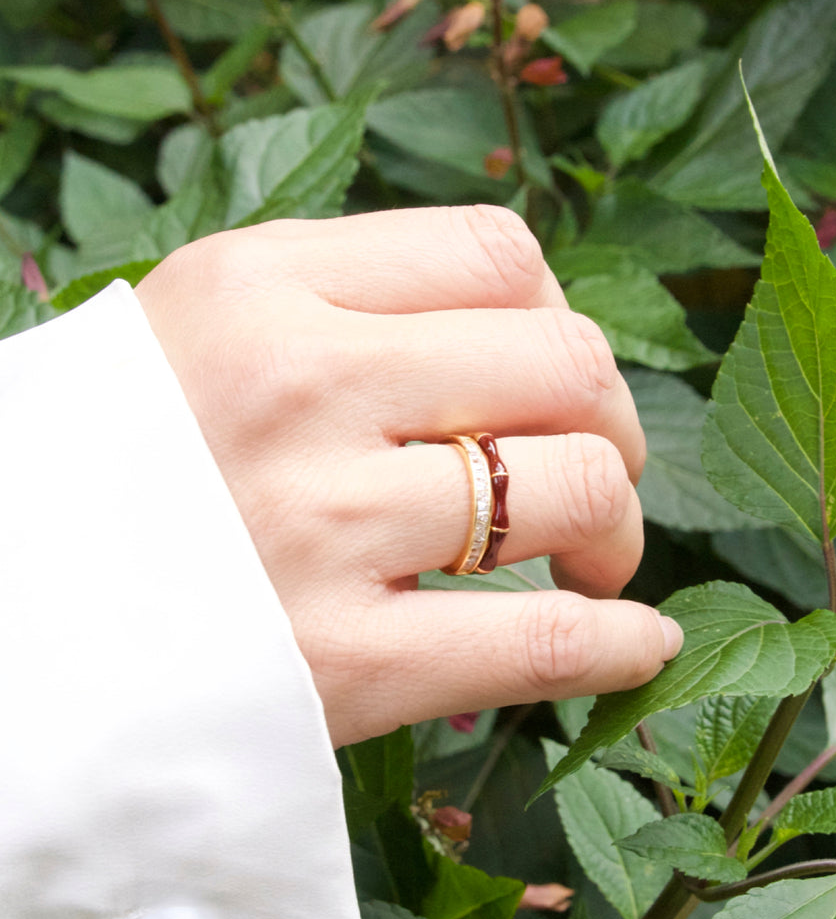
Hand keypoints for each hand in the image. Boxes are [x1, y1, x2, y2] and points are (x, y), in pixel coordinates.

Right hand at [135, 205, 681, 746]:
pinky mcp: (335, 667)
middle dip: (616, 425)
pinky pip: (541, 642)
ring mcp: (319, 529)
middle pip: (568, 365)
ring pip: (577, 490)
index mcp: (262, 288)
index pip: (498, 251)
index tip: (557, 387)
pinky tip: (637, 644)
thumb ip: (340, 310)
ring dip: (620, 532)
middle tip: (602, 480)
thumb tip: (518, 328)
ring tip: (598, 567)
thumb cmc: (115, 482)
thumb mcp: (192, 338)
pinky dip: (619, 643)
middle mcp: (299, 390)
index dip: (561, 321)